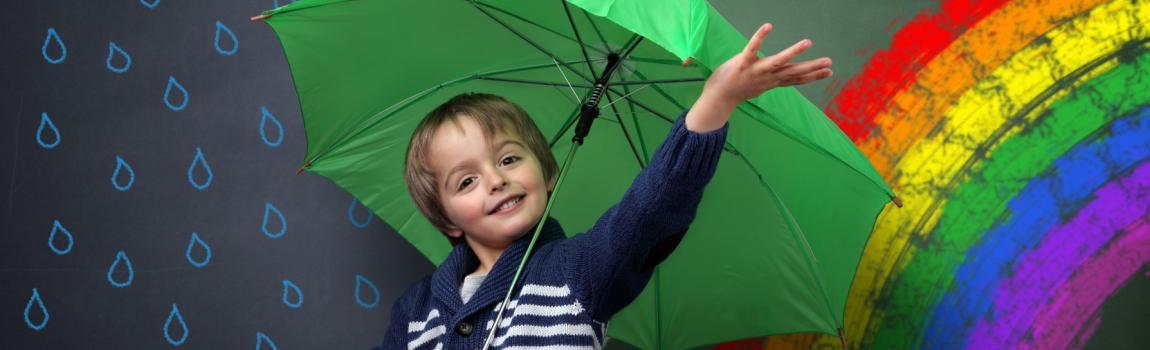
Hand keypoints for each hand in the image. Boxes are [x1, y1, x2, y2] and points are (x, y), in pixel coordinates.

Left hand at [685, 23, 831, 131]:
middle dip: (812, 68)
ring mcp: (756, 71)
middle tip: (830, 63)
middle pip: (793, 73)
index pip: (796, 79)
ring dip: (793, 52)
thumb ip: (772, 80)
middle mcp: (768, 77)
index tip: (830, 72)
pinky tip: (768, 26)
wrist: (718, 98)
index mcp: (773, 81)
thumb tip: (782, 79)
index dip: (813, 76)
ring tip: (808, 42)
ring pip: (778, 61)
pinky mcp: (742, 64)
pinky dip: (760, 37)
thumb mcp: (759, 86)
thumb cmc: (738, 89)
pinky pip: (752, 49)